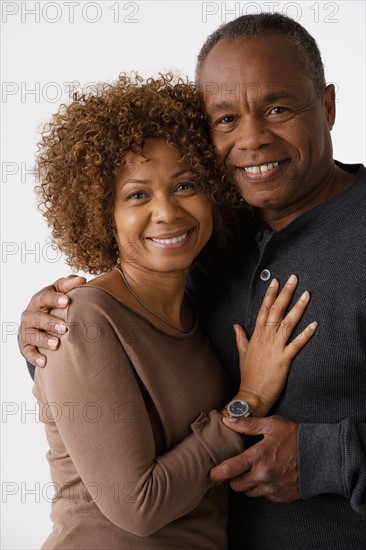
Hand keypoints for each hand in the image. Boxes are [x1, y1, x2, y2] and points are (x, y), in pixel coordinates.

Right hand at [18, 275, 85, 366]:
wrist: (38, 322)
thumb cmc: (53, 304)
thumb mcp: (59, 291)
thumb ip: (69, 284)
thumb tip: (82, 280)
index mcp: (39, 300)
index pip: (45, 297)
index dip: (55, 299)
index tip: (67, 301)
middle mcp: (30, 314)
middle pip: (38, 318)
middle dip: (50, 322)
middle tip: (65, 327)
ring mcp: (26, 330)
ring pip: (32, 335)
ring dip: (44, 340)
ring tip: (56, 344)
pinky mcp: (25, 345)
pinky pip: (28, 352)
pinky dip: (35, 357)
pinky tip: (45, 362)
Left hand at [211, 416, 299, 501]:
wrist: (321, 456)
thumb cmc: (295, 437)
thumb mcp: (271, 425)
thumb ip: (247, 425)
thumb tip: (227, 421)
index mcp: (258, 456)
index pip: (230, 469)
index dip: (217, 473)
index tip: (211, 473)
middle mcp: (263, 475)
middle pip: (236, 485)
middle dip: (233, 478)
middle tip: (236, 468)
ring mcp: (272, 488)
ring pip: (249, 492)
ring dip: (247, 484)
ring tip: (254, 470)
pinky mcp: (281, 496)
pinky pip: (264, 496)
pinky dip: (262, 488)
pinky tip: (268, 476)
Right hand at [233, 275, 316, 415]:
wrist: (252, 393)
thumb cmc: (248, 374)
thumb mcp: (242, 352)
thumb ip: (241, 337)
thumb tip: (236, 325)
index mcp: (257, 335)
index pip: (264, 309)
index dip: (270, 295)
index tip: (275, 281)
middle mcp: (266, 338)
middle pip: (276, 311)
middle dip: (285, 293)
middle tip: (293, 279)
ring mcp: (275, 347)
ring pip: (288, 323)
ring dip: (298, 308)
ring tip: (306, 294)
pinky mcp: (284, 359)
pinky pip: (297, 344)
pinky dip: (306, 334)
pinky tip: (314, 324)